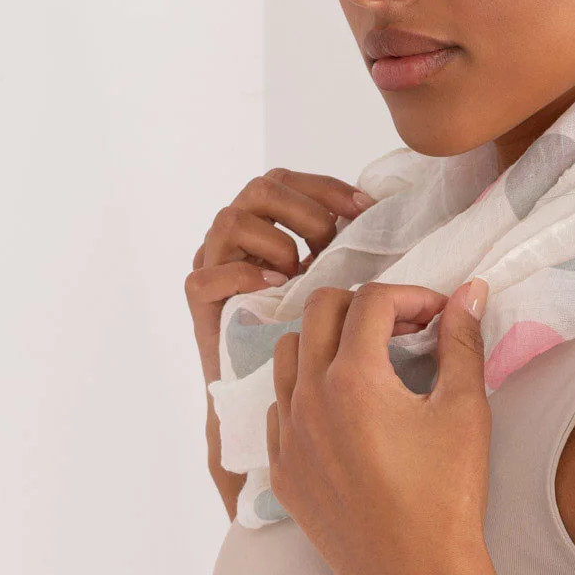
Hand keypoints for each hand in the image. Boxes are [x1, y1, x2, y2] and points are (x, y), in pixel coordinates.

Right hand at [185, 167, 372, 387]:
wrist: (262, 392)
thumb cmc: (298, 334)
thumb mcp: (323, 281)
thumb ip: (335, 249)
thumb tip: (375, 218)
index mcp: (260, 225)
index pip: (286, 182)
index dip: (326, 189)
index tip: (365, 208)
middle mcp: (232, 238)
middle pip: (261, 188)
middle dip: (306, 212)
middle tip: (331, 246)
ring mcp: (211, 265)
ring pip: (232, 222)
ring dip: (278, 245)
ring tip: (299, 276)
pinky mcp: (199, 300)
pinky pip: (211, 274)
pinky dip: (246, 276)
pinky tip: (277, 289)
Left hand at [265, 277, 495, 574]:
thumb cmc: (446, 497)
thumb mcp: (465, 411)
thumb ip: (463, 343)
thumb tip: (470, 293)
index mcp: (352, 378)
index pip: (371, 301)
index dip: (412, 296)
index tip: (439, 317)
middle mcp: (307, 398)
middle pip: (320, 311)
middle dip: (365, 307)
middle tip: (405, 330)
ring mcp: (287, 435)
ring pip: (289, 354)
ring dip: (329, 341)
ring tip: (371, 363)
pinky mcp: (282, 469)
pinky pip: (280, 407)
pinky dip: (308, 390)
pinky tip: (346, 412)